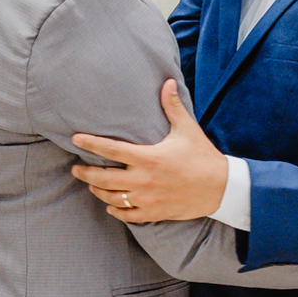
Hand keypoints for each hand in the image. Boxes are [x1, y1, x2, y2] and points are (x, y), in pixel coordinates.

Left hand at [71, 79, 227, 223]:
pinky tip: (110, 204)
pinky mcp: (154, 213)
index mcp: (149, 158)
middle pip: (104, 178)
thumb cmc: (202, 157)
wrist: (222, 189)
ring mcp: (148, 199)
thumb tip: (168, 81)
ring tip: (91, 184)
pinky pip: (127, 215)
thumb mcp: (187, 130)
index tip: (75, 139)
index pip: (111, 150)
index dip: (90, 143)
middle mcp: (144, 180)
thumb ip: (173, 106)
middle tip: (75, 168)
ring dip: (98, 190)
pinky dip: (115, 210)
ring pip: (112, 197)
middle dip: (85, 173)